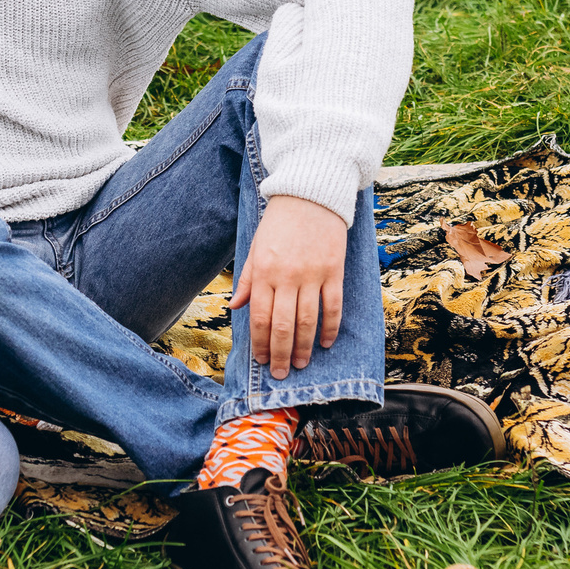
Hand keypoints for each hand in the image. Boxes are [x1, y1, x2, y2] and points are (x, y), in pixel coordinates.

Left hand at [230, 194, 345, 380]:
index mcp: (263, 272)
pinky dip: (330, 328)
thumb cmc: (279, 222)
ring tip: (301, 364)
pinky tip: (326, 343)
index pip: (259, 317)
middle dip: (280, 354)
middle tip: (281, 373)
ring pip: (307, 321)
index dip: (260, 343)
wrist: (311, 194)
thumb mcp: (255, 247)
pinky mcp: (334, 271)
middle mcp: (286, 277)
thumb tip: (235, 307)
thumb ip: (247, 279)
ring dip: (304, 347)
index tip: (261, 360)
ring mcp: (312, 275)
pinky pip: (333, 306)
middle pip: (282, 326)